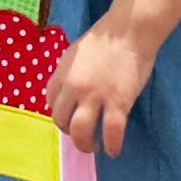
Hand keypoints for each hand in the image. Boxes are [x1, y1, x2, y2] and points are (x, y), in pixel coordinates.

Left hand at [46, 16, 157, 157]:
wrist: (129, 30)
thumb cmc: (106, 36)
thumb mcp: (77, 52)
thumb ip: (71, 72)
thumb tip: (70, 89)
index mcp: (62, 73)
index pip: (52, 102)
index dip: (60, 113)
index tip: (70, 117)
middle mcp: (73, 88)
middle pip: (61, 120)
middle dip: (69, 132)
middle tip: (81, 135)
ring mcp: (94, 97)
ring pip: (80, 132)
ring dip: (84, 144)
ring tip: (93, 147)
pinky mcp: (117, 103)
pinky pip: (111, 132)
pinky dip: (111, 146)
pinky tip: (113, 150)